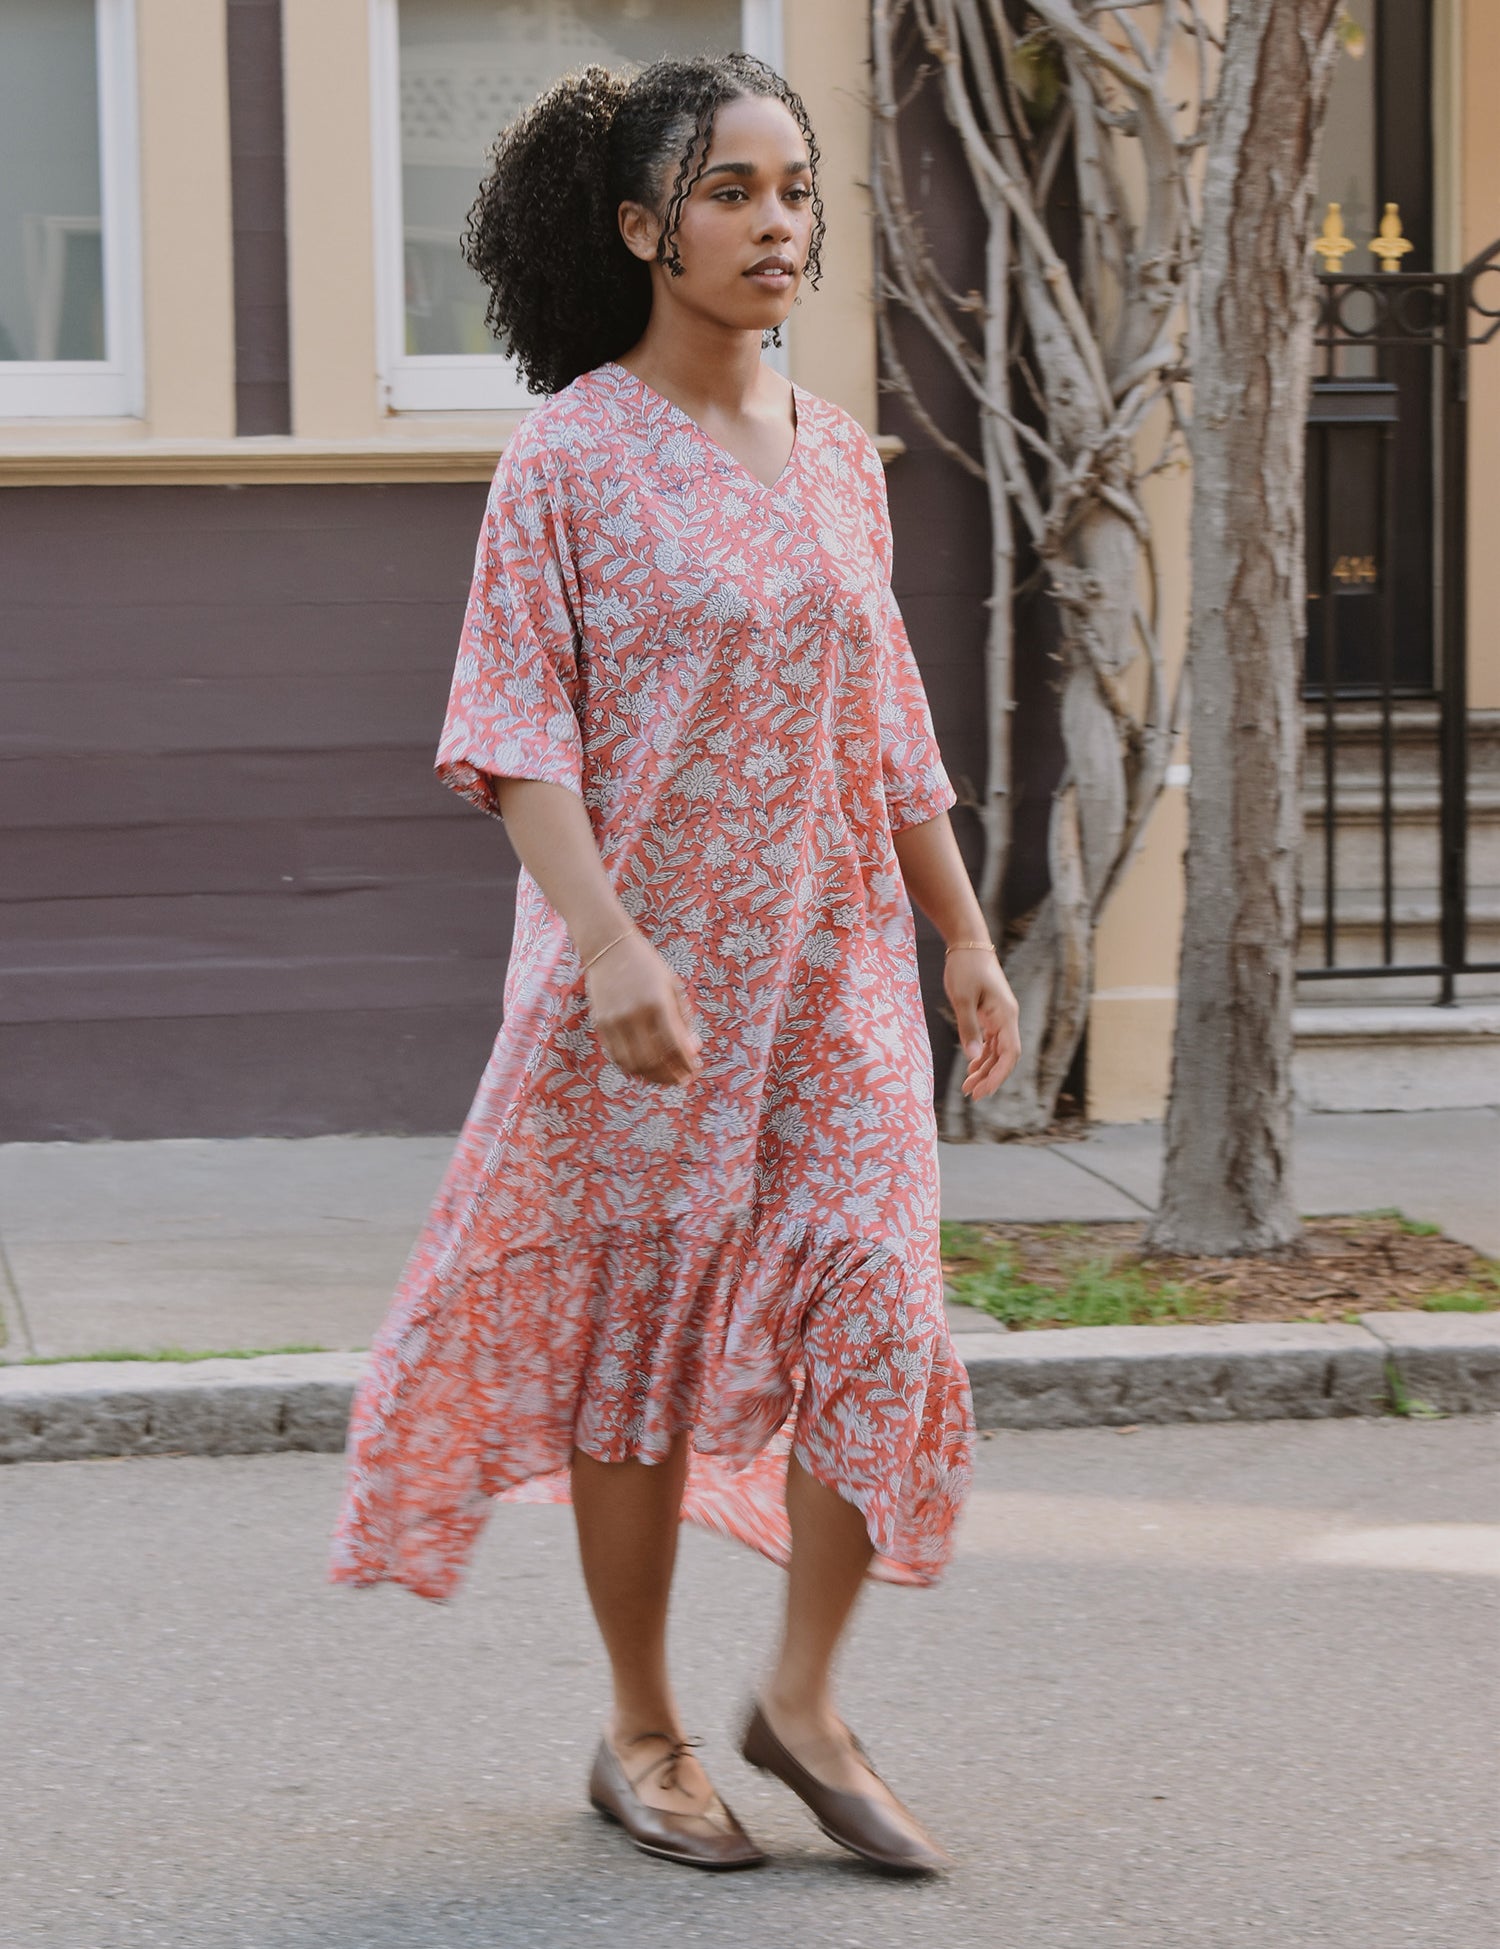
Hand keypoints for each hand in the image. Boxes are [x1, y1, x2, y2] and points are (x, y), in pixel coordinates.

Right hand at [584, 931, 702, 1086]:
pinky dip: (633, 1068)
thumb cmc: (648, 967)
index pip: (674, 1044)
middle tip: (682, 1080)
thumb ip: (683, 1020)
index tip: (695, 1071)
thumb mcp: (672, 987)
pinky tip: (645, 1069)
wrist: (609, 948)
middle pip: (654, 1059)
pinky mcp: (600, 1024)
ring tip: (666, 1078)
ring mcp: (614, 1020)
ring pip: (634, 1063)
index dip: (686, 1063)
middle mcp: (634, 1014)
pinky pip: (617, 1056)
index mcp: (657, 1002)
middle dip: (671, 1075)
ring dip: (652, 1076)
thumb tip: (693, 1051)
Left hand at [944, 949, 1020, 1099]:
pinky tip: (971, 1067)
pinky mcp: (990, 1014)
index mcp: (1005, 1015)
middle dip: (989, 1077)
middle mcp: (1007, 1018)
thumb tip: (972, 1058)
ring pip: (996, 1051)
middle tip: (971, 1095)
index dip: (999, 1076)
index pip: (1010, 1054)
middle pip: (1004, 1056)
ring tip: (967, 1087)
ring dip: (984, 1069)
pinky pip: (990, 1041)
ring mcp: (999, 1016)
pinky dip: (981, 1055)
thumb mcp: (962, 999)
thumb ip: (968, 1028)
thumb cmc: (965, 968)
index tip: (984, 1091)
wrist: (968, 944)